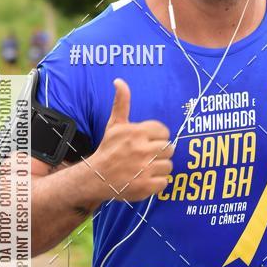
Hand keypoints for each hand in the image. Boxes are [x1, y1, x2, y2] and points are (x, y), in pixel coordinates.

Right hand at [89, 78, 173, 202]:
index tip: (147, 143)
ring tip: (145, 168)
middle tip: (146, 157)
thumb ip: (121, 103)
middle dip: (159, 153)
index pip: (164, 132)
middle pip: (169, 149)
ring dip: (159, 168)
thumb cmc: (108, 149)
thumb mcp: (114, 125)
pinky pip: (165, 182)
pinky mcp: (146, 186)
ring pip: (169, 166)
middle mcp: (142, 149)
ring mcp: (145, 169)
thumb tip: (119, 81)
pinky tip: (145, 179)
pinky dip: (157, 182)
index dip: (157, 138)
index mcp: (137, 132)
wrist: (96, 177)